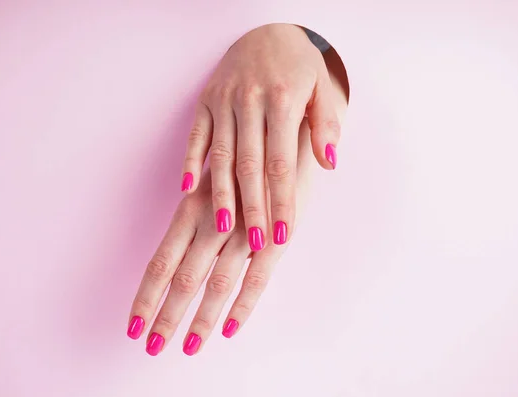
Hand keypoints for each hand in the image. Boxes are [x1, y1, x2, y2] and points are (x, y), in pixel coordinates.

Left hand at [128, 118, 316, 355]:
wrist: (289, 130)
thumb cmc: (246, 156)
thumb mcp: (212, 182)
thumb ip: (197, 215)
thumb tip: (179, 251)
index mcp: (192, 209)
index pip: (160, 262)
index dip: (146, 297)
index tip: (133, 327)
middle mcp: (212, 223)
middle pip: (182, 279)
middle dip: (166, 317)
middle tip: (151, 348)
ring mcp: (244, 232)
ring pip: (217, 284)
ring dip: (201, 319)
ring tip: (188, 349)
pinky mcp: (274, 237)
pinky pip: (258, 278)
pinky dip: (244, 305)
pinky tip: (231, 329)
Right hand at [179, 23, 340, 252]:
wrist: (267, 31)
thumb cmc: (298, 66)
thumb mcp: (321, 87)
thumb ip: (326, 125)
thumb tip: (329, 164)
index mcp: (283, 100)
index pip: (282, 163)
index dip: (283, 201)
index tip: (285, 234)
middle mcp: (251, 101)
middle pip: (250, 165)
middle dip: (254, 208)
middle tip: (257, 243)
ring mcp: (224, 101)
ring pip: (221, 155)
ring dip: (221, 194)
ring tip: (223, 228)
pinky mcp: (205, 101)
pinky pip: (196, 136)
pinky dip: (190, 162)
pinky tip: (188, 190)